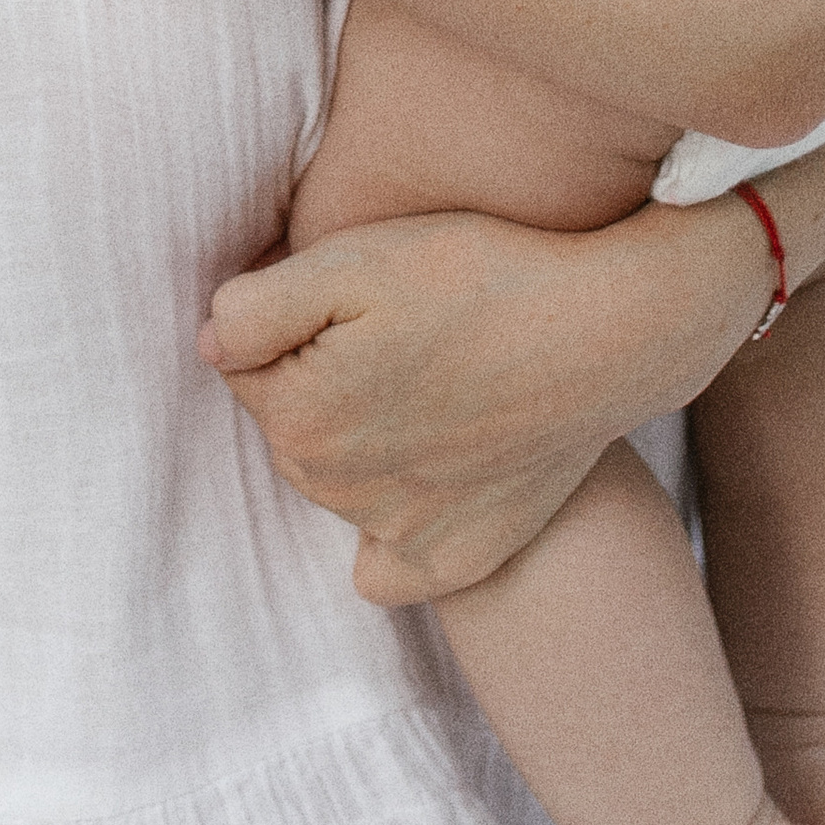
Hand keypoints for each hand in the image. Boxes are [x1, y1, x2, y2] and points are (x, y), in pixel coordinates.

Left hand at [200, 198, 769, 602]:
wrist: (613, 329)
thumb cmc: (482, 276)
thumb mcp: (354, 256)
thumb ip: (254, 306)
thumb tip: (211, 346)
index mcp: (301, 418)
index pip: (244, 363)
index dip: (291, 319)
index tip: (354, 296)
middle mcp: (338, 494)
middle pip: (289, 424)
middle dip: (318, 378)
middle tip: (399, 330)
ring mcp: (399, 537)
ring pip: (335, 479)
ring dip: (359, 437)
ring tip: (433, 379)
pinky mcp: (457, 560)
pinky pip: (382, 568)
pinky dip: (392, 531)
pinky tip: (429, 473)